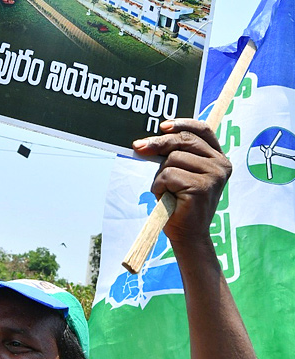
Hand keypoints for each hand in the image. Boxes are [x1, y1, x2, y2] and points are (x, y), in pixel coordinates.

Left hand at [132, 118, 230, 245]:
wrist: (188, 235)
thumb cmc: (180, 203)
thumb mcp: (180, 173)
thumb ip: (176, 154)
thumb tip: (149, 139)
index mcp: (218, 158)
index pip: (203, 130)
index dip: (182, 123)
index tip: (162, 126)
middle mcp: (221, 164)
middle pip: (183, 140)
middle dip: (157, 143)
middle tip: (138, 147)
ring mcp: (213, 175)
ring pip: (172, 158)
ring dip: (161, 175)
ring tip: (167, 191)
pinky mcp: (202, 186)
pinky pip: (169, 175)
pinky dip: (160, 186)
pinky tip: (168, 198)